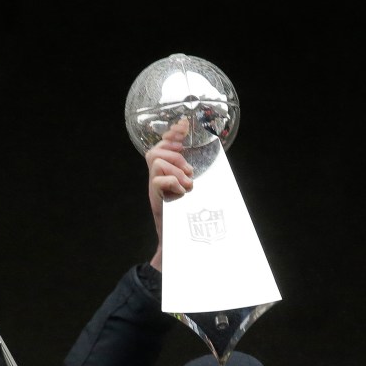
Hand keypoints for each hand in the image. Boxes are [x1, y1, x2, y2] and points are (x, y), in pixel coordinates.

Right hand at [144, 118, 193, 270]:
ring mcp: (153, 187)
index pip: (164, 145)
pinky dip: (172, 182)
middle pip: (156, 151)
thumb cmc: (187, 216)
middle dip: (175, 155)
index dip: (173, 133)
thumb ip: (194, 175)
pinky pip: (158, 179)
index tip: (185, 124)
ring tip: (188, 183)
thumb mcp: (193, 191)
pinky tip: (182, 191)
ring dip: (176, 169)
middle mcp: (156, 177)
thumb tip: (211, 160)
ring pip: (157, 161)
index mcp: (166, 172)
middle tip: (189, 170)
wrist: (176, 241)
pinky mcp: (154, 197)